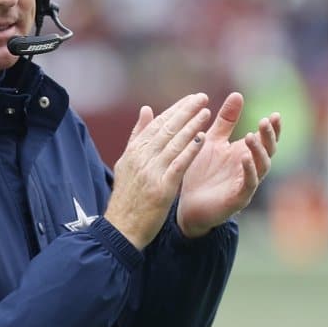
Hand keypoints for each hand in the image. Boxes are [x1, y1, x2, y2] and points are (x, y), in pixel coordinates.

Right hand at [104, 94, 211, 249]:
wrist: (121, 228)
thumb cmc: (127, 197)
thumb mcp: (127, 163)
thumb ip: (137, 136)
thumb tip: (147, 109)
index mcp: (134, 151)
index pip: (157, 124)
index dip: (175, 110)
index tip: (190, 99)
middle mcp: (142, 158)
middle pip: (166, 129)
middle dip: (186, 111)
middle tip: (202, 97)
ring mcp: (151, 172)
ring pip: (174, 143)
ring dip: (191, 126)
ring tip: (206, 112)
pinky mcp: (162, 187)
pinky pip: (179, 164)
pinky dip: (190, 149)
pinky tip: (202, 138)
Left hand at [177, 92, 280, 237]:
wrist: (185, 204)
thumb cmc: (201, 172)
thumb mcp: (213, 140)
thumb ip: (226, 120)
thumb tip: (238, 94)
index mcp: (245, 153)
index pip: (266, 139)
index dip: (273, 128)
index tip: (275, 114)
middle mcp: (250, 168)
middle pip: (268, 151)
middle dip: (269, 137)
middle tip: (265, 121)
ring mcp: (246, 184)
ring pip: (261, 167)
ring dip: (258, 151)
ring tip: (251, 136)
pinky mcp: (238, 198)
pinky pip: (248, 184)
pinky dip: (249, 171)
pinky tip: (244, 158)